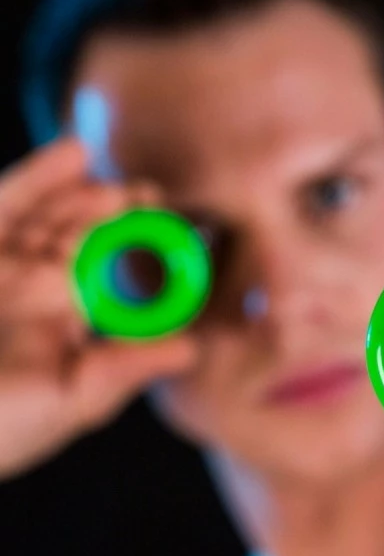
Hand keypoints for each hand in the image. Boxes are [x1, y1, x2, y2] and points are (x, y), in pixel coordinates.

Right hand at [0, 137, 196, 479]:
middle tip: (147, 195)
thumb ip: (127, 368)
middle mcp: (33, 284)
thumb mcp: (72, 402)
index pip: (110, 269)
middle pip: (79, 231)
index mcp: (64, 317)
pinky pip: (6, 205)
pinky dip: (36, 178)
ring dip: (82, 193)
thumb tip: (191, 347)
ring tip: (116, 186)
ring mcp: (2, 265)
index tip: (175, 228)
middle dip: (115, 212)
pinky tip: (72, 154)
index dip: (141, 245)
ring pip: (46, 212)